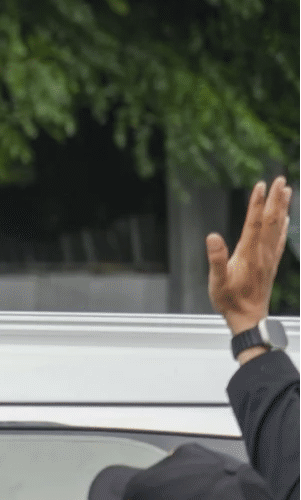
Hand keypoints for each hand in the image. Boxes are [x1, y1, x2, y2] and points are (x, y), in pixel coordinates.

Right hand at [207, 177, 291, 335]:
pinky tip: (286, 218)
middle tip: (280, 180)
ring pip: (278, 227)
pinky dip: (284, 225)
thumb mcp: (216, 281)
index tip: (261, 184)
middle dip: (275, 199)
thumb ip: (215, 259)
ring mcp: (269, 258)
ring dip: (283, 208)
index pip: (255, 223)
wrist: (248, 319)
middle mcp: (263, 253)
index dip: (257, 203)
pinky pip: (280, 240)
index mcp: (249, 254)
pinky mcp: (271, 263)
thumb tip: (212, 236)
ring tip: (287, 191)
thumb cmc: (229, 301)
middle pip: (271, 221)